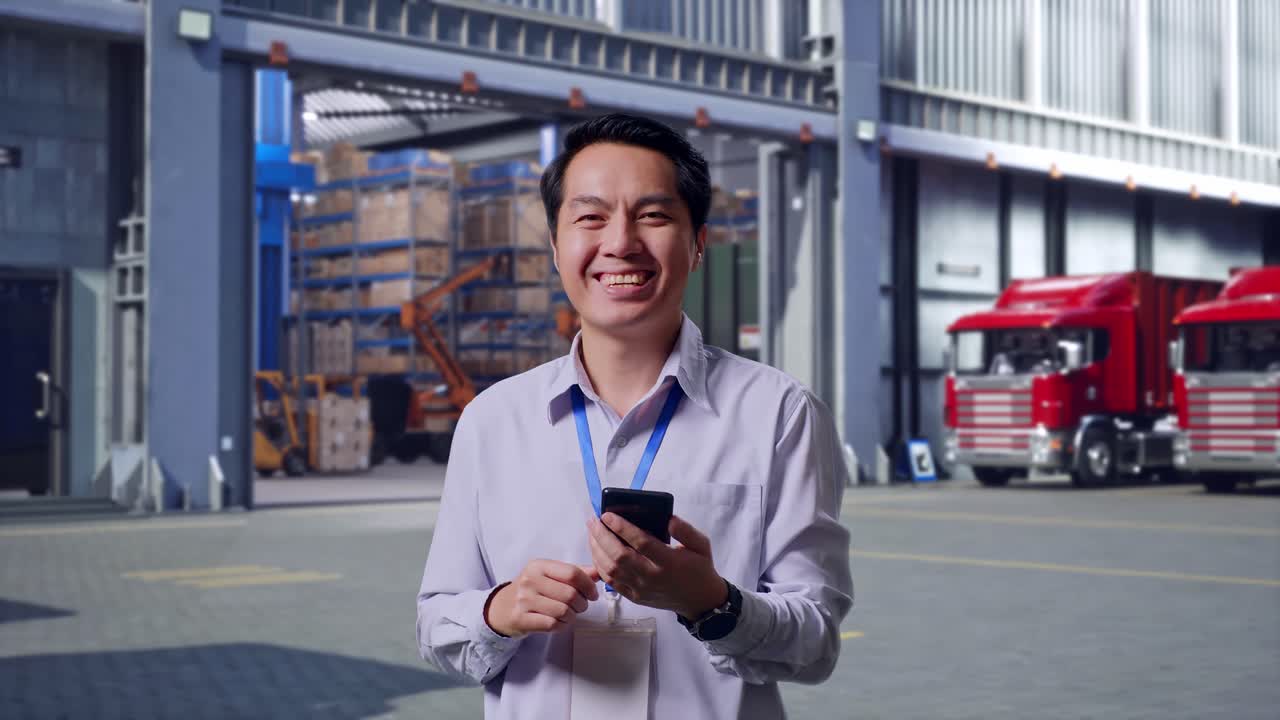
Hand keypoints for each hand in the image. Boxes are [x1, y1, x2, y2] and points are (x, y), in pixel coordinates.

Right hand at [486, 559, 600, 636]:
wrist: (501, 608)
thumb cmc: (531, 590)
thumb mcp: (549, 576)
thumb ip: (573, 573)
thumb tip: (598, 573)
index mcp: (539, 566)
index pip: (572, 573)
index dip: (588, 585)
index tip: (592, 594)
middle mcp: (530, 580)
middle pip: (570, 594)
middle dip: (582, 604)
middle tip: (580, 607)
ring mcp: (524, 600)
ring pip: (563, 611)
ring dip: (572, 616)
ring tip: (569, 614)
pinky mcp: (521, 618)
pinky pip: (552, 624)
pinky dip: (562, 625)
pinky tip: (559, 622)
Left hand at [587, 513, 727, 619]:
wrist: (699, 601)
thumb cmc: (700, 568)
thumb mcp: (701, 545)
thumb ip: (685, 530)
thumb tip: (668, 519)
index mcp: (670, 562)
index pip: (641, 542)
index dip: (622, 528)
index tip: (608, 515)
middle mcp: (652, 577)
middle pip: (619, 556)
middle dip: (602, 536)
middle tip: (594, 520)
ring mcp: (641, 589)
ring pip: (611, 570)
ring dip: (597, 550)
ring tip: (592, 532)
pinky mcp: (635, 597)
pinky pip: (611, 582)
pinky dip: (600, 566)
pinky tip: (597, 551)